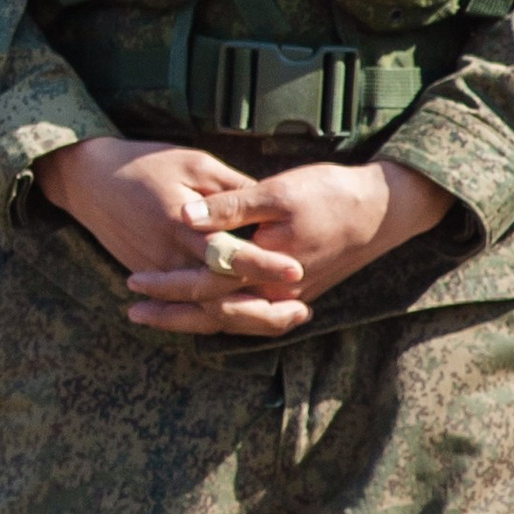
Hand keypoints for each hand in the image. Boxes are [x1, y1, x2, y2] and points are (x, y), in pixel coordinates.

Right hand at [36, 136, 306, 331]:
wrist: (89, 180)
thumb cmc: (145, 164)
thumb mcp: (194, 163)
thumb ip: (232, 188)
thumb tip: (272, 205)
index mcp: (180, 224)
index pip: (227, 252)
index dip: (262, 263)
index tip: (296, 269)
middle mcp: (167, 255)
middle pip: (217, 293)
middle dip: (262, 304)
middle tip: (302, 307)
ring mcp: (156, 271)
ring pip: (203, 307)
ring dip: (246, 317)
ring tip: (287, 317)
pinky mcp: (150, 276)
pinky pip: (186, 306)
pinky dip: (219, 315)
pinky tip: (252, 316)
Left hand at [124, 158, 449, 338]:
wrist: (382, 209)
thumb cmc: (329, 194)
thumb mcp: (277, 192)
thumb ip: (229, 207)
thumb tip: (182, 216)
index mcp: (267, 273)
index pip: (205, 288)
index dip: (167, 285)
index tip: (133, 282)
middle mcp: (276, 296)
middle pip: (214, 315)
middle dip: (171, 313)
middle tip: (132, 308)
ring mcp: (287, 300)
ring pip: (231, 321)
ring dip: (193, 320)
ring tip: (157, 316)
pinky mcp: (293, 294)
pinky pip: (249, 315)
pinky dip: (221, 317)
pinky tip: (201, 311)